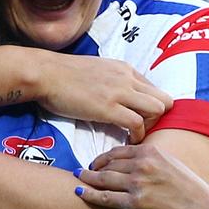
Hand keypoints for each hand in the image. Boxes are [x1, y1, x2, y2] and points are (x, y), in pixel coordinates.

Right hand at [39, 55, 172, 142]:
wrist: (45, 73)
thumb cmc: (62, 73)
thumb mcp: (94, 69)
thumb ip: (110, 79)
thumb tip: (114, 93)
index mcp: (123, 68)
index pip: (154, 89)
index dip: (149, 106)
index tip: (138, 117)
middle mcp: (126, 78)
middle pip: (163, 100)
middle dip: (157, 118)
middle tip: (141, 128)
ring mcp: (118, 92)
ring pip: (157, 110)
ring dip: (150, 126)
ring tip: (135, 134)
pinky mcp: (108, 107)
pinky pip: (136, 124)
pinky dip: (135, 136)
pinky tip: (126, 140)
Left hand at [75, 144, 208, 208]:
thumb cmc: (187, 187)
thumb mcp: (168, 161)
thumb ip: (147, 156)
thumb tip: (128, 155)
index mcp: (149, 152)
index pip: (117, 151)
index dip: (103, 157)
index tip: (96, 161)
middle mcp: (141, 165)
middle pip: (108, 164)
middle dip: (93, 167)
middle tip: (83, 169)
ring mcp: (137, 184)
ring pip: (103, 179)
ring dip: (88, 178)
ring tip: (79, 177)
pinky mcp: (135, 203)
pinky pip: (106, 197)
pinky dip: (90, 194)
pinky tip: (81, 191)